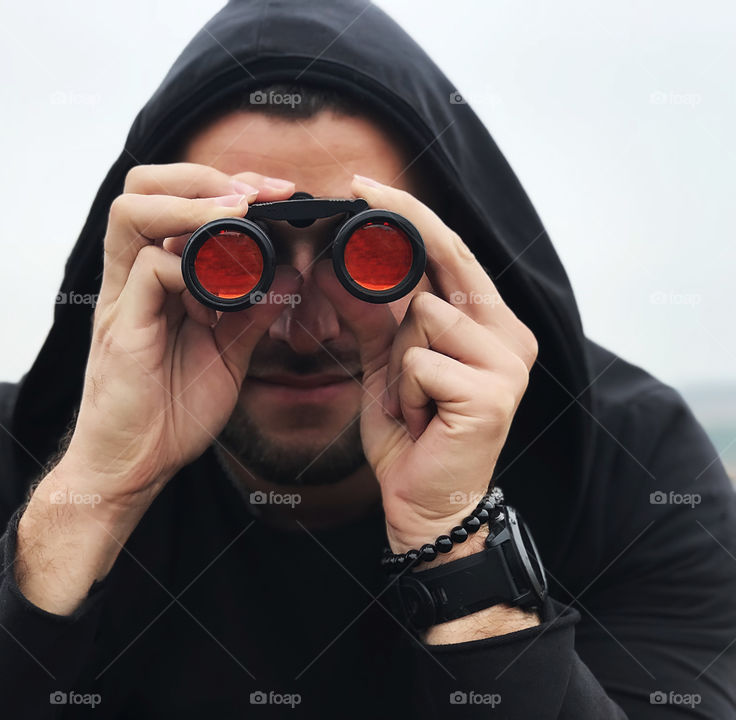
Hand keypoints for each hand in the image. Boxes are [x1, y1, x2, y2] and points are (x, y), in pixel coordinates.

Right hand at [54, 163, 299, 517]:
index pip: (173, 199)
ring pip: (133, 212)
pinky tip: (223, 291)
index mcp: (155, 278)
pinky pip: (148, 271)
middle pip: (142, 186)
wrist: (132, 467)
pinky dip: (190, 267)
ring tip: (239, 217)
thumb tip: (291, 276)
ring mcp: (121, 298)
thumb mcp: (228, 354)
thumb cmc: (170, 413)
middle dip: (203, 177)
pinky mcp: (121, 326)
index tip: (276, 194)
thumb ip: (253, 313)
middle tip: (256, 196)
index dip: (223, 185)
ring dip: (192, 206)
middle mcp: (131, 278)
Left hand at [317, 175, 537, 554]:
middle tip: (357, 191)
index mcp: (492, 324)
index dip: (411, 214)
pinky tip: (421, 421)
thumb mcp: (388, 364)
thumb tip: (337, 265)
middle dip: (397, 234)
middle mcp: (512, 335)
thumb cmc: (412, 433)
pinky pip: (419, 362)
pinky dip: (403, 392)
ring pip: (422, 316)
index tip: (365, 184)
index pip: (452, 253)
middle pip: (445, 264)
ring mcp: (509, 364)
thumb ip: (373, 316)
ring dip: (398, 363)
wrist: (425, 504)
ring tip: (412, 401)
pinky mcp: (492, 393)